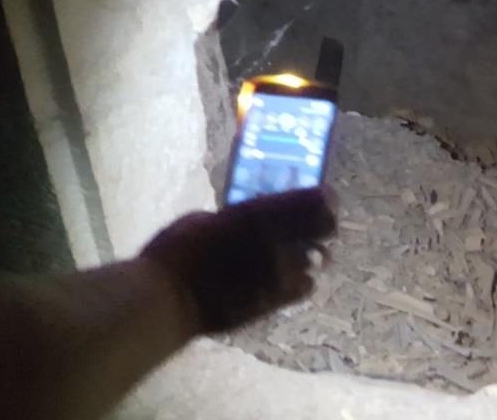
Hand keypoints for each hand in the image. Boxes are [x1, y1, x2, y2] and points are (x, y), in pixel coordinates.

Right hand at [140, 188, 336, 332]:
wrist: (169, 299)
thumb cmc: (176, 252)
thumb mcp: (207, 219)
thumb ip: (237, 217)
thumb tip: (249, 217)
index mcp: (260, 213)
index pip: (316, 200)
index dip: (324, 198)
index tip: (323, 196)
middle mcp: (279, 239)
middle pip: (327, 227)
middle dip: (323, 224)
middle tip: (314, 226)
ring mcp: (281, 272)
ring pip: (319, 258)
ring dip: (311, 254)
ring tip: (296, 254)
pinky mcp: (277, 300)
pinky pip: (306, 286)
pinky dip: (301, 281)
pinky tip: (288, 279)